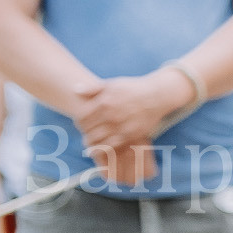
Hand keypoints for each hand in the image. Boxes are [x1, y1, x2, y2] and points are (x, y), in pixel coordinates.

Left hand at [72, 71, 189, 152]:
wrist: (156, 96)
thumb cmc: (133, 88)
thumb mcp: (112, 84)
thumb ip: (93, 88)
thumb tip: (75, 90)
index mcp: (104, 102)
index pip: (82, 118)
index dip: (78, 122)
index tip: (80, 123)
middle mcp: (111, 116)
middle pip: (88, 130)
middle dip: (84, 133)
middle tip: (86, 133)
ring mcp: (120, 127)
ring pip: (98, 140)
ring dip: (92, 142)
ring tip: (92, 141)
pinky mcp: (130, 136)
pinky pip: (111, 146)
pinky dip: (103, 148)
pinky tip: (101, 147)